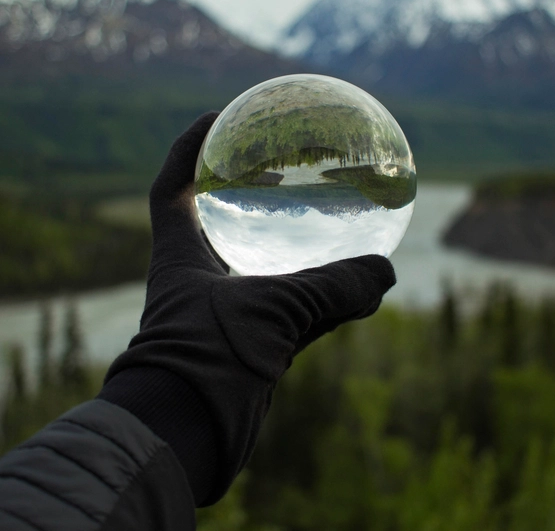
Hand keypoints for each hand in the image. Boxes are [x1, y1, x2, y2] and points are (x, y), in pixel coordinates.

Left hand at [103, 112, 395, 503]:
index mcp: (179, 257)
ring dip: (284, 241)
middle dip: (239, 189)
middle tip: (278, 161)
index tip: (214, 118)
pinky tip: (358, 289)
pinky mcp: (246, 349)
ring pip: (257, 266)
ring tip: (327, 213)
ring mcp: (221, 316)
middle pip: (215, 221)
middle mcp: (196, 283)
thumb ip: (331, 290)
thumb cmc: (207, 359)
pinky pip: (287, 309)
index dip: (186, 150)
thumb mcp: (273, 312)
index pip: (171, 189)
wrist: (185, 435)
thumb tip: (384, 273)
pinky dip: (318, 296)